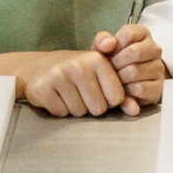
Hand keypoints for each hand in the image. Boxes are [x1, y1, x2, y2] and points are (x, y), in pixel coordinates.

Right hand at [17, 48, 133, 117]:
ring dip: (74, 108)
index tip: (98, 90)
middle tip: (80, 92)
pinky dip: (59, 109)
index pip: (117, 98)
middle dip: (90, 106)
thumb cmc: (74, 73)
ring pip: (80, 112)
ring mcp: (59, 75)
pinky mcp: (43, 87)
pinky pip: (61, 113)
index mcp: (97, 59)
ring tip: (68, 93)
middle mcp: (79, 65)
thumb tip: (135, 110)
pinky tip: (56, 96)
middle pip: (99, 108)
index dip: (108, 100)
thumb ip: (121, 94)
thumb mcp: (99, 77)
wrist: (37, 68)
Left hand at [96, 24, 165, 109]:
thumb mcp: (104, 48)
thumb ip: (102, 40)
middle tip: (109, 69)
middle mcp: (154, 49)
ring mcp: (158, 68)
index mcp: (142, 34)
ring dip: (119, 78)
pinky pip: (139, 88)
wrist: (122, 85)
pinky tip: (123, 90)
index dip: (114, 46)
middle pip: (134, 51)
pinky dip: (126, 91)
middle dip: (116, 62)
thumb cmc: (113, 62)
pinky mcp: (158, 87)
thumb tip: (109, 43)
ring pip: (135, 71)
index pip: (128, 34)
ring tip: (114, 79)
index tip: (109, 54)